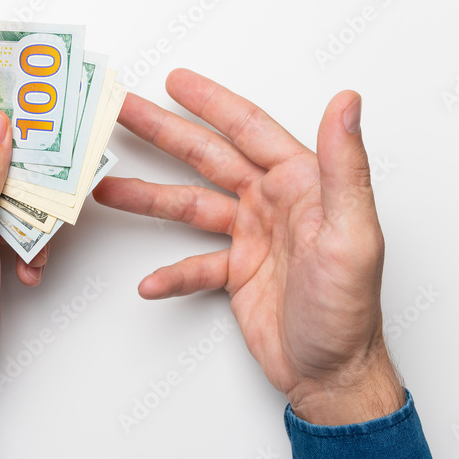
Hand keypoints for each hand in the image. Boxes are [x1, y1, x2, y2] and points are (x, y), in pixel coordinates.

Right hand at [93, 69, 404, 424]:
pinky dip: (170, 271)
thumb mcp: (352, 234)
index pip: (250, 130)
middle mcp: (274, 203)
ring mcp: (253, 237)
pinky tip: (148, 281)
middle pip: (209, 158)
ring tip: (107, 188)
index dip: (211, 103)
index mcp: (302, 184)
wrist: (333, 375)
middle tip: (123, 111)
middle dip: (164, 133)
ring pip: (191, 206)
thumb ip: (345, 167)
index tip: (176, 82)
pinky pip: (194, 264)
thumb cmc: (350, 310)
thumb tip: (347, 103)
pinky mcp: (238, 272)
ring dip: (149, 198)